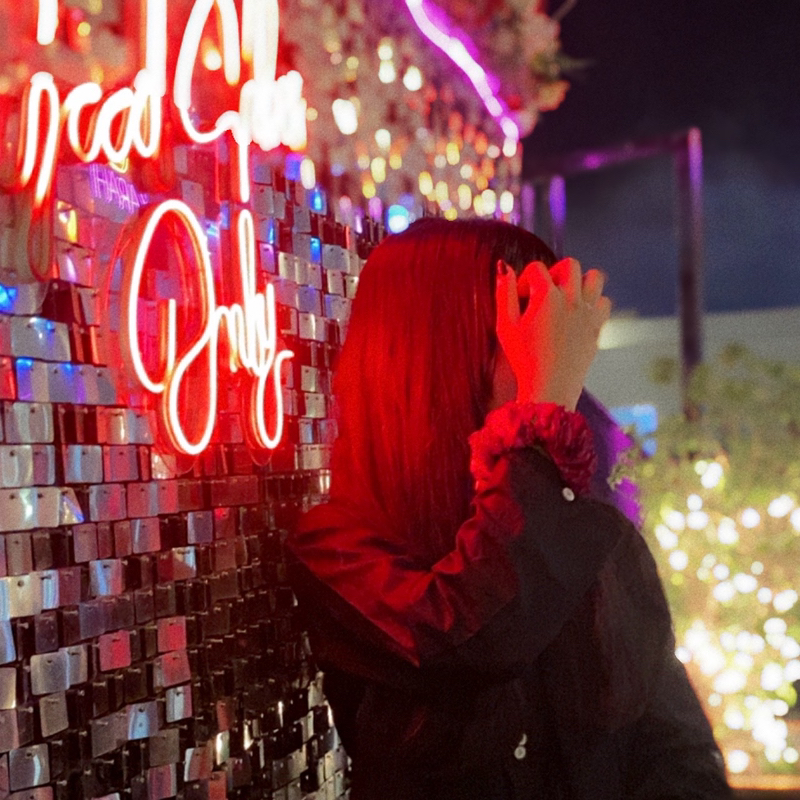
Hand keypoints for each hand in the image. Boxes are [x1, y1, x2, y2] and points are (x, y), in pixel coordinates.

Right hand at [495, 257, 610, 409]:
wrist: (550, 387)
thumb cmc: (525, 359)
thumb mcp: (506, 326)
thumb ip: (504, 293)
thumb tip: (503, 267)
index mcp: (547, 296)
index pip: (537, 268)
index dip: (525, 279)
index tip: (521, 297)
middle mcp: (571, 299)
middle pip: (569, 265)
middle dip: (554, 272)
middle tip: (544, 292)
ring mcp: (588, 312)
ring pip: (594, 277)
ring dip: (580, 281)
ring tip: (566, 296)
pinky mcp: (598, 327)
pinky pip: (604, 302)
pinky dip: (593, 303)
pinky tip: (579, 314)